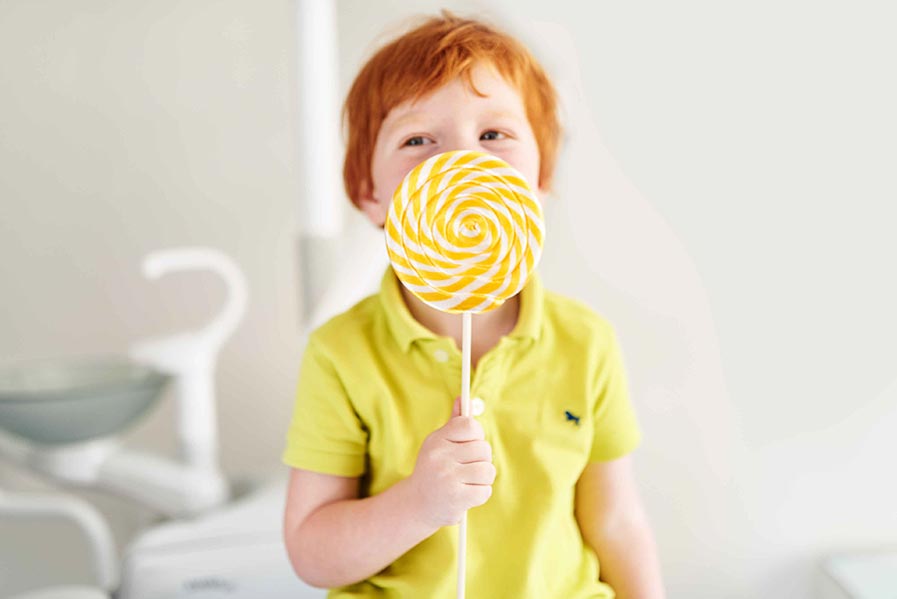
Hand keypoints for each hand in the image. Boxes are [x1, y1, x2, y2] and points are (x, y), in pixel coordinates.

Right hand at [406, 396, 495, 527]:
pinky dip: (480, 494)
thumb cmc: (433, 469)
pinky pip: (485, 490)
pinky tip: (466, 494)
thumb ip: (454, 423)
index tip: (470, 444)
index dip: (476, 435)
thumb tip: (463, 399)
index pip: (470, 426)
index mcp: (436, 440)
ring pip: (488, 470)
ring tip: (468, 481)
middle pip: (483, 448)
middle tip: (467, 467)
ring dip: (483, 478)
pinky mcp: (456, 498)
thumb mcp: (438, 444)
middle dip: (481, 459)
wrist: (417, 505)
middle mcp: (440, 457)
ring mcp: (448, 478)